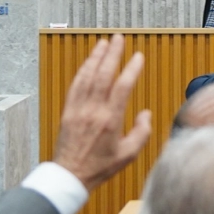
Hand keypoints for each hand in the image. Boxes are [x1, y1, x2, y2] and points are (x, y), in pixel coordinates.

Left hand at [52, 37, 152, 190]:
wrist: (71, 175)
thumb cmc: (100, 167)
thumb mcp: (129, 155)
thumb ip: (142, 132)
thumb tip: (145, 113)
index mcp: (110, 120)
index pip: (122, 87)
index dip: (131, 69)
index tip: (138, 57)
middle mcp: (93, 111)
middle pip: (103, 75)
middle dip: (112, 55)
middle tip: (119, 39)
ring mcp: (78, 109)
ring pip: (87, 77)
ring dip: (96, 58)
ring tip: (104, 44)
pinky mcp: (68, 111)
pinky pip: (76, 85)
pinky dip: (83, 71)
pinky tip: (88, 63)